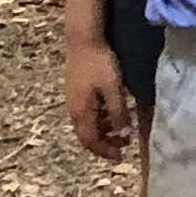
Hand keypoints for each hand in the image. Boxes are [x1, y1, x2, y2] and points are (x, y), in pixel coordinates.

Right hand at [63, 40, 135, 163]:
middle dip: (104, 143)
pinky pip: (86, 112)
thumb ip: (118, 112)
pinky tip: (110, 111)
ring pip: (86, 123)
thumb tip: (122, 132)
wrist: (83, 39)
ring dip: (103, 130)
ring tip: (121, 129)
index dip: (105, 151)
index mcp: (81, 112)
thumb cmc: (100, 64)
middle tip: (122, 146)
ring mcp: (72, 99)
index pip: (91, 141)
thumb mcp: (114, 89)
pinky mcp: (75, 89)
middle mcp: (73, 109)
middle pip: (86, 135)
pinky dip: (99, 118)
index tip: (120, 157)